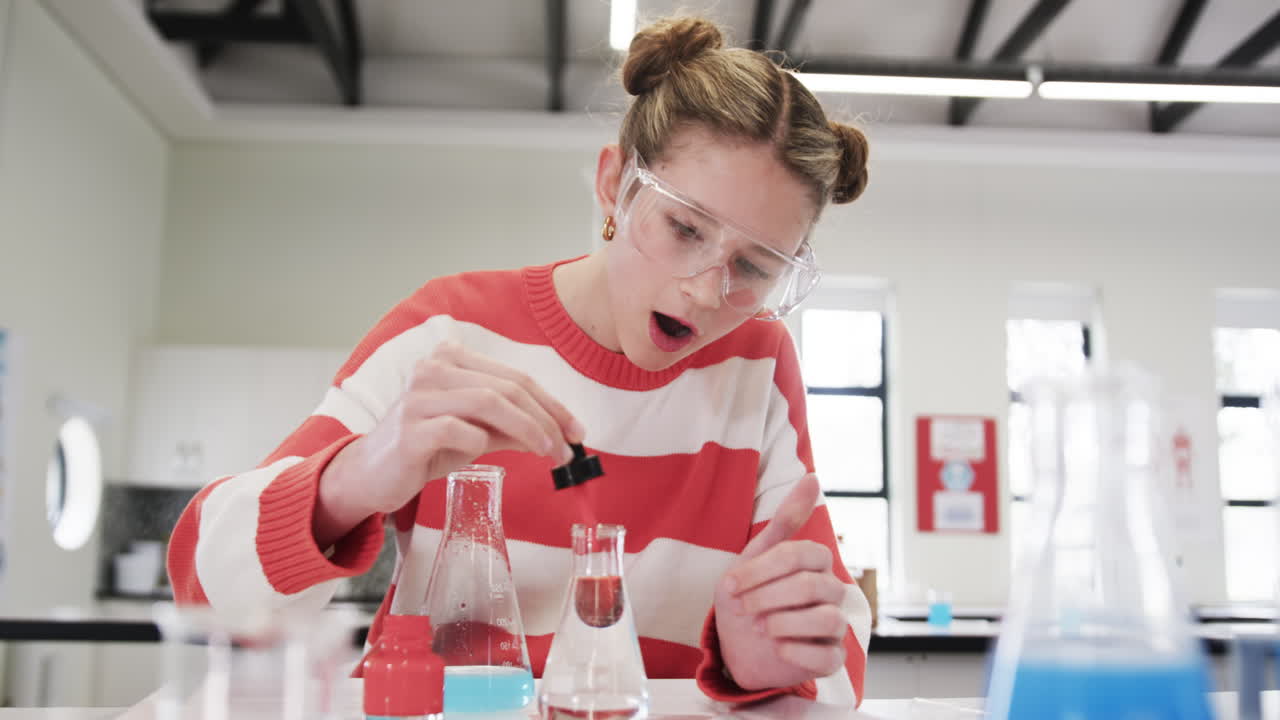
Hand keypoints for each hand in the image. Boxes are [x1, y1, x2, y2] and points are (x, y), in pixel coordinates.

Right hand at [315, 341, 582, 544]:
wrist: (370, 476)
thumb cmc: (425, 449)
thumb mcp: (474, 434)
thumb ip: (510, 428)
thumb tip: (557, 434)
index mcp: (450, 359)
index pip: (514, 377)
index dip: (552, 403)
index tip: (577, 431)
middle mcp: (432, 369)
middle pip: (507, 388)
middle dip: (547, 418)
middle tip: (568, 448)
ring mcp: (418, 397)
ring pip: (488, 402)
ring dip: (527, 429)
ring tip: (547, 453)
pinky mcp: (409, 429)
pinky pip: (459, 430)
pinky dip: (481, 442)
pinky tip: (486, 454)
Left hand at [713, 474, 847, 690]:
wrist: (737, 646)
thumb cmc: (749, 597)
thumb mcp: (756, 556)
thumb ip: (785, 521)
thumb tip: (813, 476)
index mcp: (815, 564)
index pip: (801, 554)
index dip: (761, 570)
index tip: (730, 584)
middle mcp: (831, 592)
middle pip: (811, 586)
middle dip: (767, 597)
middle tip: (742, 607)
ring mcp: (834, 626)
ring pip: (828, 619)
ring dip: (783, 623)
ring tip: (760, 627)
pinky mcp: (831, 658)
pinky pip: (829, 656)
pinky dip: (798, 652)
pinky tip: (777, 648)